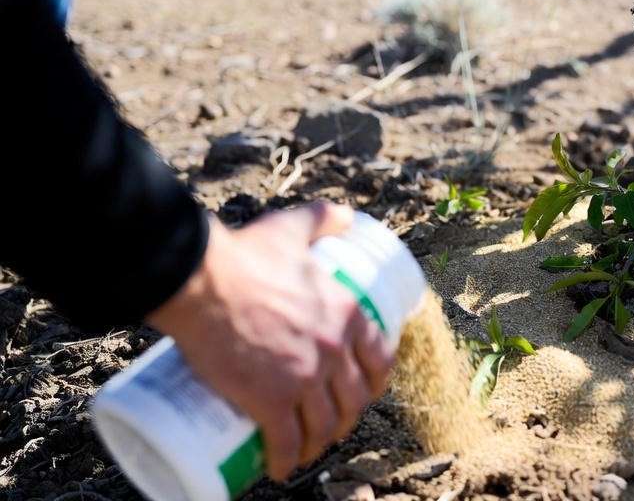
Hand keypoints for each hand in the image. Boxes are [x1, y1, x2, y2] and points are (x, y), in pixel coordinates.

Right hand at [146, 202, 395, 480]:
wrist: (202, 281)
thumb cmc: (246, 254)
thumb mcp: (294, 229)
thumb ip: (322, 218)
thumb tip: (348, 216)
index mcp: (347, 313)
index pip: (379, 359)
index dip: (373, 381)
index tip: (361, 390)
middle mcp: (335, 349)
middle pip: (353, 398)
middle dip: (346, 417)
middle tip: (329, 423)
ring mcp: (305, 378)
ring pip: (325, 425)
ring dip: (319, 443)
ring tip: (306, 448)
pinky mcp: (271, 400)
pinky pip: (286, 442)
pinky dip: (287, 461)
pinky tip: (280, 469)